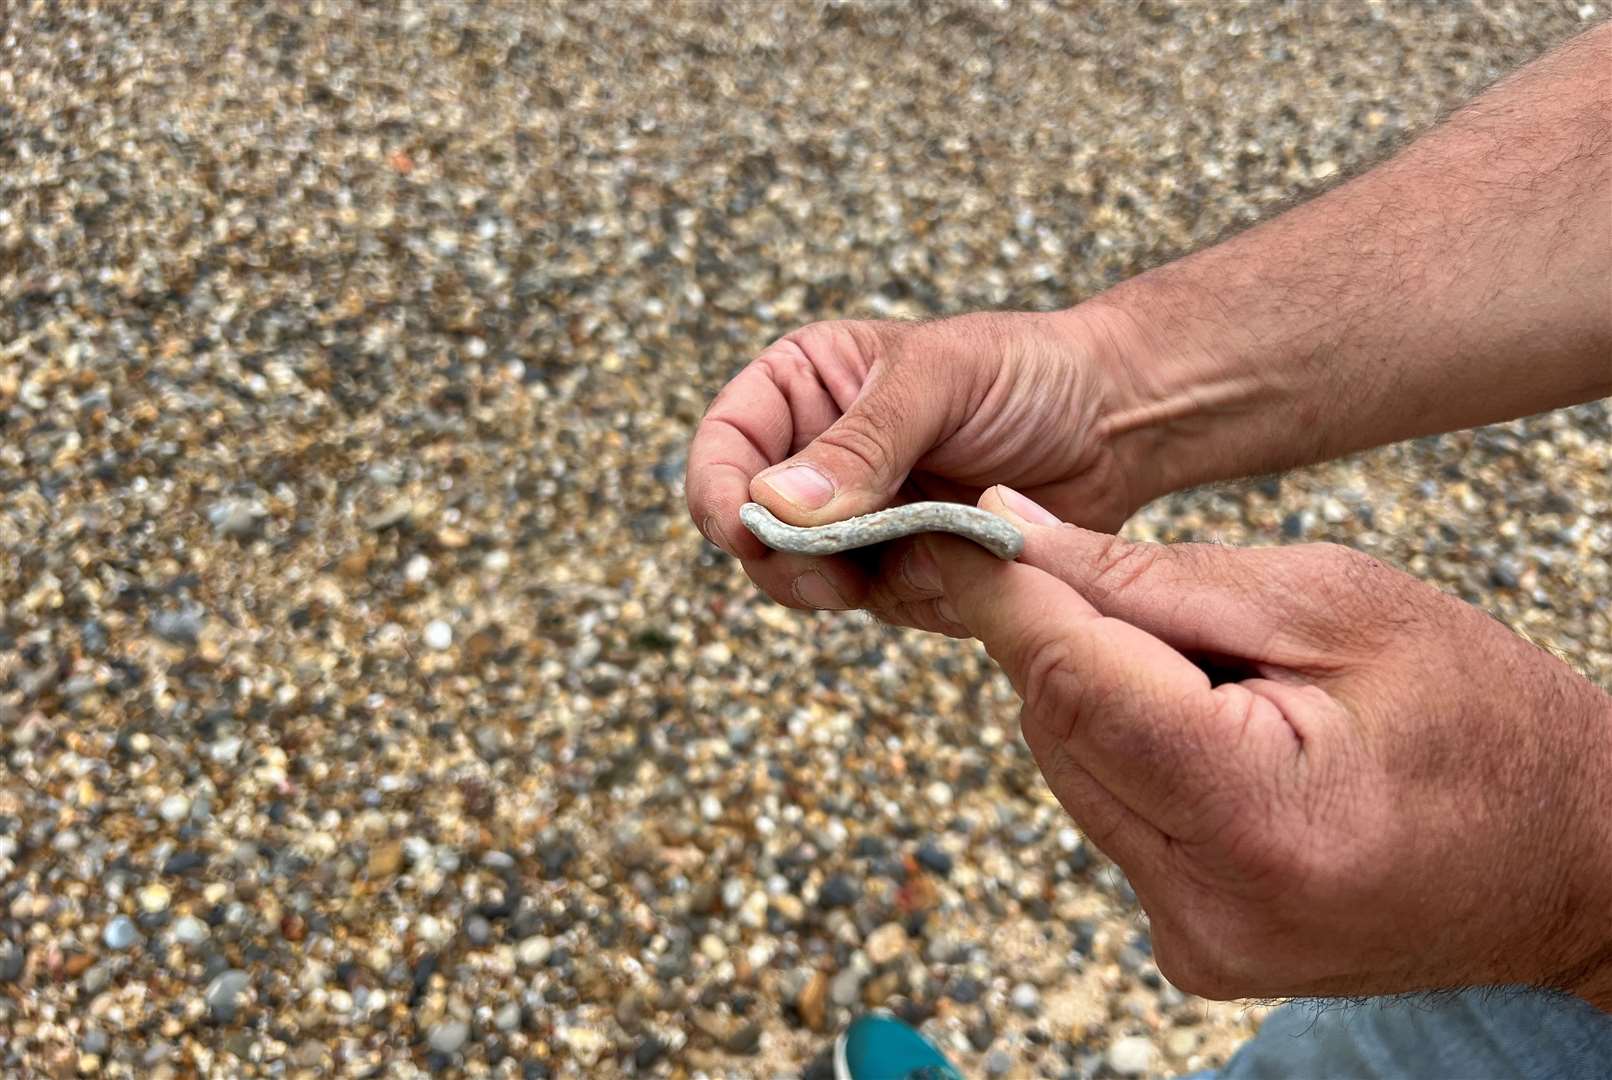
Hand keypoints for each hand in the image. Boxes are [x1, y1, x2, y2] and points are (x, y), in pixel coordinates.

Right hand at [686, 309, 1154, 631]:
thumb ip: (863, 441)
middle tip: (835, 576)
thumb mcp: (940, 380)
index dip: (717, 494)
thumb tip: (777, 504)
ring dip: (866, 581)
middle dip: (789, 561)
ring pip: (813, 583)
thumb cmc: (1026, 373)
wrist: (1116, 423)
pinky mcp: (905, 572)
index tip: (742, 534)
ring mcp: (857, 523)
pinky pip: (886, 607)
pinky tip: (971, 556)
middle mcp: (818, 460)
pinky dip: (924, 595)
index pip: (724, 446)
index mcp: (805, 390)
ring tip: (938, 543)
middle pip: (753, 534)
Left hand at [926, 486, 1611, 1004]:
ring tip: (1214, 665)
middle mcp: (1207, 905)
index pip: (1071, 681)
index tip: (957, 526)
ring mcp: (1194, 939)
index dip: (1004, 592)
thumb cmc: (1484, 716)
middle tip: (1137, 585)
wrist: (1569, 860)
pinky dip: (1129, 748)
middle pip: (1055, 725)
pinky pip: (1108, 814)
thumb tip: (1012, 531)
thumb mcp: (1333, 603)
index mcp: (1258, 816)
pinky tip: (1211, 723)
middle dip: (1068, 634)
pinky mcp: (1189, 945)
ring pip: (1069, 766)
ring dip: (1101, 691)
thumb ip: (1155, 578)